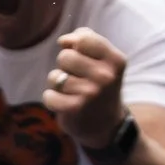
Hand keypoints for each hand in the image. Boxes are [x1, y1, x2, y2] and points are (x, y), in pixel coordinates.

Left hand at [41, 27, 130, 149]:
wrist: (106, 126)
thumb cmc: (99, 85)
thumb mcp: (102, 60)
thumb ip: (86, 40)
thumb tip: (63, 40)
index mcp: (115, 60)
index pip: (83, 38)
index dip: (75, 46)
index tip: (82, 57)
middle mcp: (106, 76)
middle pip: (65, 56)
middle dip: (65, 67)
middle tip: (78, 79)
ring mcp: (91, 93)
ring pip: (55, 76)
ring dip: (58, 84)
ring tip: (72, 92)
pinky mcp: (75, 109)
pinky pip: (49, 95)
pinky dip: (52, 99)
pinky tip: (65, 104)